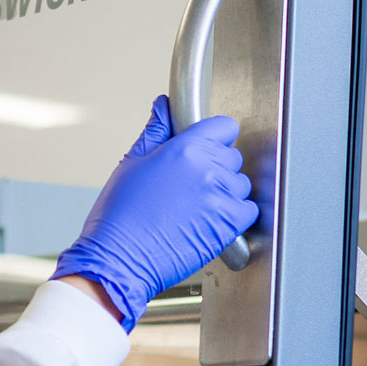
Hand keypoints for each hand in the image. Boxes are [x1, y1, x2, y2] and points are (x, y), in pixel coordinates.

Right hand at [52, 97, 258, 328]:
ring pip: (241, 184)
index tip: (206, 148)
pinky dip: (234, 215)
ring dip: (225, 192)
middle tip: (189, 185)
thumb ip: (156, 131)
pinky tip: (209, 220)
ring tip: (195, 206)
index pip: (224, 127)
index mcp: (184, 147)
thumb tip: (165, 106)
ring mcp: (221, 196)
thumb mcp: (133, 163)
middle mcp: (207, 168)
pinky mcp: (229, 223)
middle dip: (216, 166)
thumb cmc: (119, 216)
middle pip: (233, 156)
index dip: (215, 137)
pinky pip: (247, 210)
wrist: (119, 259)